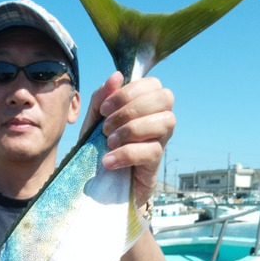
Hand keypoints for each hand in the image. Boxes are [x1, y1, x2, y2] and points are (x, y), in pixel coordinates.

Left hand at [80, 72, 174, 208]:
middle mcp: (159, 119)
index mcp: (146, 104)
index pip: (153, 84)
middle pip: (165, 98)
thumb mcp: (93, 120)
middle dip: (131, 109)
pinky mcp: (156, 164)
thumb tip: (117, 76)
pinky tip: (108, 161)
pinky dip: (126, 154)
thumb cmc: (100, 147)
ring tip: (109, 142)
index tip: (104, 109)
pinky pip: (152, 151)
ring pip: (166, 121)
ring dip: (132, 129)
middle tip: (106, 127)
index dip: (128, 92)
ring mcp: (161, 141)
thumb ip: (101, 98)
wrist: (99, 184)